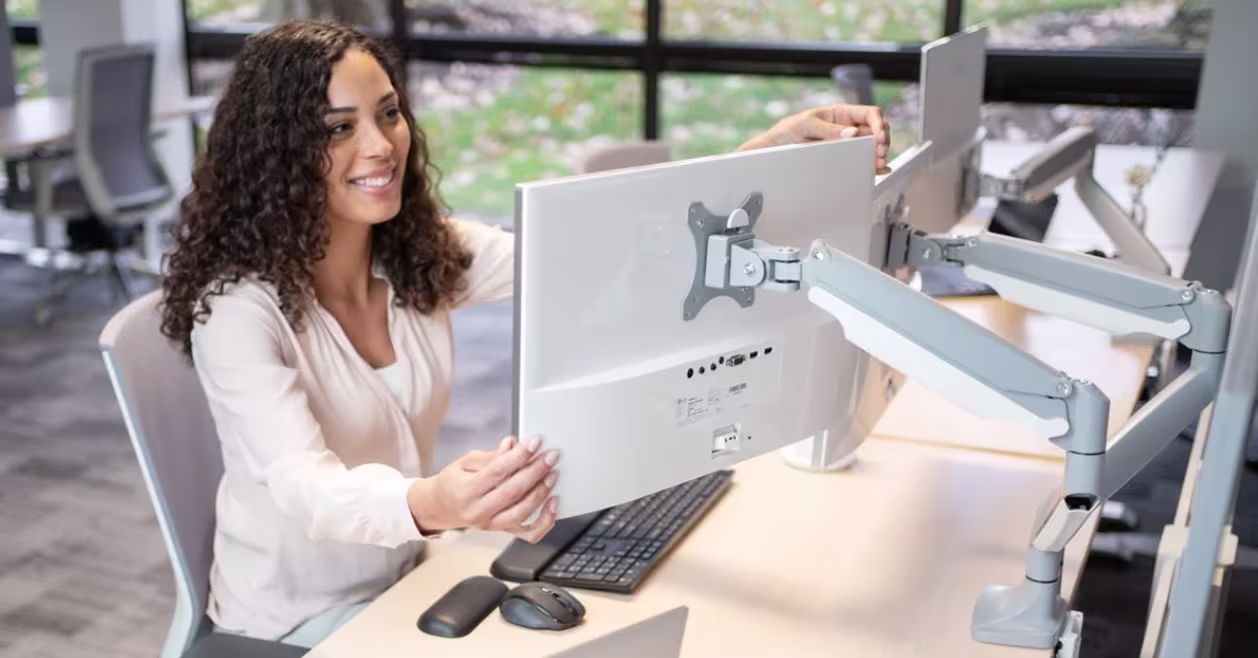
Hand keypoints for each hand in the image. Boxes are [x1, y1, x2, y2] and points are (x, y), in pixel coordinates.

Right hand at [408, 435, 559, 542]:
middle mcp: (478, 511)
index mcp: (466, 491)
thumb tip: (513, 444)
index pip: (497, 471)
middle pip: (513, 492)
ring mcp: (491, 524)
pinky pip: (528, 533)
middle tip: (551, 456)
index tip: (535, 442)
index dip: (519, 455)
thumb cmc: (452, 483)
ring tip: (553, 474)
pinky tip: (553, 504)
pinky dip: (545, 521)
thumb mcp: (465, 463)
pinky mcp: (502, 531)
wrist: (439, 509)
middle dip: (536, 471)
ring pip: (522, 512)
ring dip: (542, 492)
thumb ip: (491, 455)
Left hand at [738, 104, 890, 173]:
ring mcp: (846, 145)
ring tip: (878, 165)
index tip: (879, 137)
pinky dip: (872, 166)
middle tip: (879, 154)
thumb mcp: (806, 125)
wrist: (773, 150)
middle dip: (882, 142)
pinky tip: (879, 170)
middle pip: (876, 131)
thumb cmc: (787, 131)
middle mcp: (847, 128)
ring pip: (872, 147)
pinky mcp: (843, 159)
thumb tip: (852, 133)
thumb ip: (828, 129)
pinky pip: (862, 161)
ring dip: (878, 155)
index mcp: (841, 114)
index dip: (879, 124)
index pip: (870, 114)